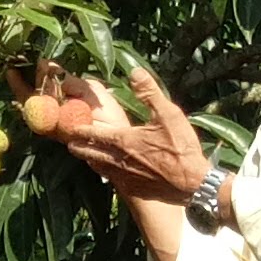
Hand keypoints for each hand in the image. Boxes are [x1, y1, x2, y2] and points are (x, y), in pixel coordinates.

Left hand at [52, 68, 216, 206]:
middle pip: (88, 152)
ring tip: (83, 154)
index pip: (92, 133)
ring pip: (98, 166)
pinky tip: (107, 170)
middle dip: (77, 145)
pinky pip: (111, 179)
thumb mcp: (169, 114)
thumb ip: (149, 93)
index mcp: (123, 140)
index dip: (78, 128)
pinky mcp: (132, 188)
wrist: (192, 183)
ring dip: (88, 159)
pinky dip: (103, 172)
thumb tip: (135, 72)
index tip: (68, 124)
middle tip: (68, 141)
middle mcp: (117, 160)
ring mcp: (123, 176)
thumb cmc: (181, 148)